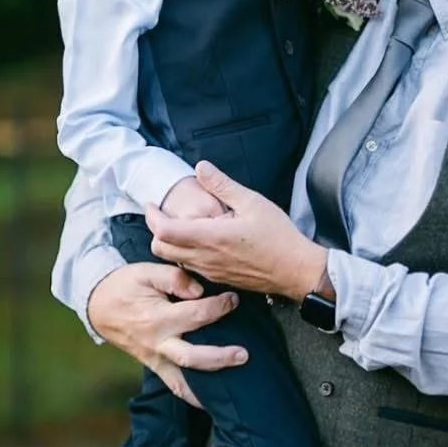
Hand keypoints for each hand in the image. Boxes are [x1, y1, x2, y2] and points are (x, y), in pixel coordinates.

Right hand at [87, 262, 246, 407]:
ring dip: (209, 385)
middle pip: (192, 357)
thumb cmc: (125, 285)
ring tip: (235, 387)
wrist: (98, 305)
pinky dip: (192, 396)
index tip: (233, 299)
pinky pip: (174, 385)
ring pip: (184, 380)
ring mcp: (155, 358)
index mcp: (157, 318)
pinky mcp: (154, 365)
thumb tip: (199, 291)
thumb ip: (174, 277)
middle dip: (220, 357)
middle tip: (244, 354)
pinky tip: (212, 403)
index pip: (196, 315)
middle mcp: (157, 343)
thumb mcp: (146, 271)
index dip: (219, 307)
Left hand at [146, 161, 326, 302]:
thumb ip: (222, 185)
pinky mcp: (218, 279)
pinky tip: (200, 241)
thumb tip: (201, 167)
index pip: (164, 231)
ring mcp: (210, 271)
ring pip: (174, 260)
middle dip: (155, 230)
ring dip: (170, 243)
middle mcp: (205, 258)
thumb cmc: (278, 237)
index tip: (151, 204)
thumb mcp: (252, 202)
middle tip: (161, 214)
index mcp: (210, 237)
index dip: (151, 216)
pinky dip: (185, 255)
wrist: (295, 270)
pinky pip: (191, 268)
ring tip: (181, 225)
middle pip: (161, 249)